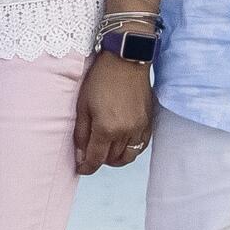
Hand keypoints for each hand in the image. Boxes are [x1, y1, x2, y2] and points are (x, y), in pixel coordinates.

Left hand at [74, 53, 154, 174]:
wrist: (126, 60)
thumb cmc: (100, 79)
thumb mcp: (83, 105)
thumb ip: (81, 133)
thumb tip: (80, 156)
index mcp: (106, 129)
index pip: (95, 159)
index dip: (86, 167)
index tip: (80, 168)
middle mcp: (125, 132)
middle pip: (111, 160)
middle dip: (99, 160)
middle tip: (90, 154)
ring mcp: (139, 128)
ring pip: (127, 157)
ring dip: (115, 158)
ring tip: (106, 150)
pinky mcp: (149, 122)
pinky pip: (141, 147)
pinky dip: (130, 150)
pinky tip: (121, 143)